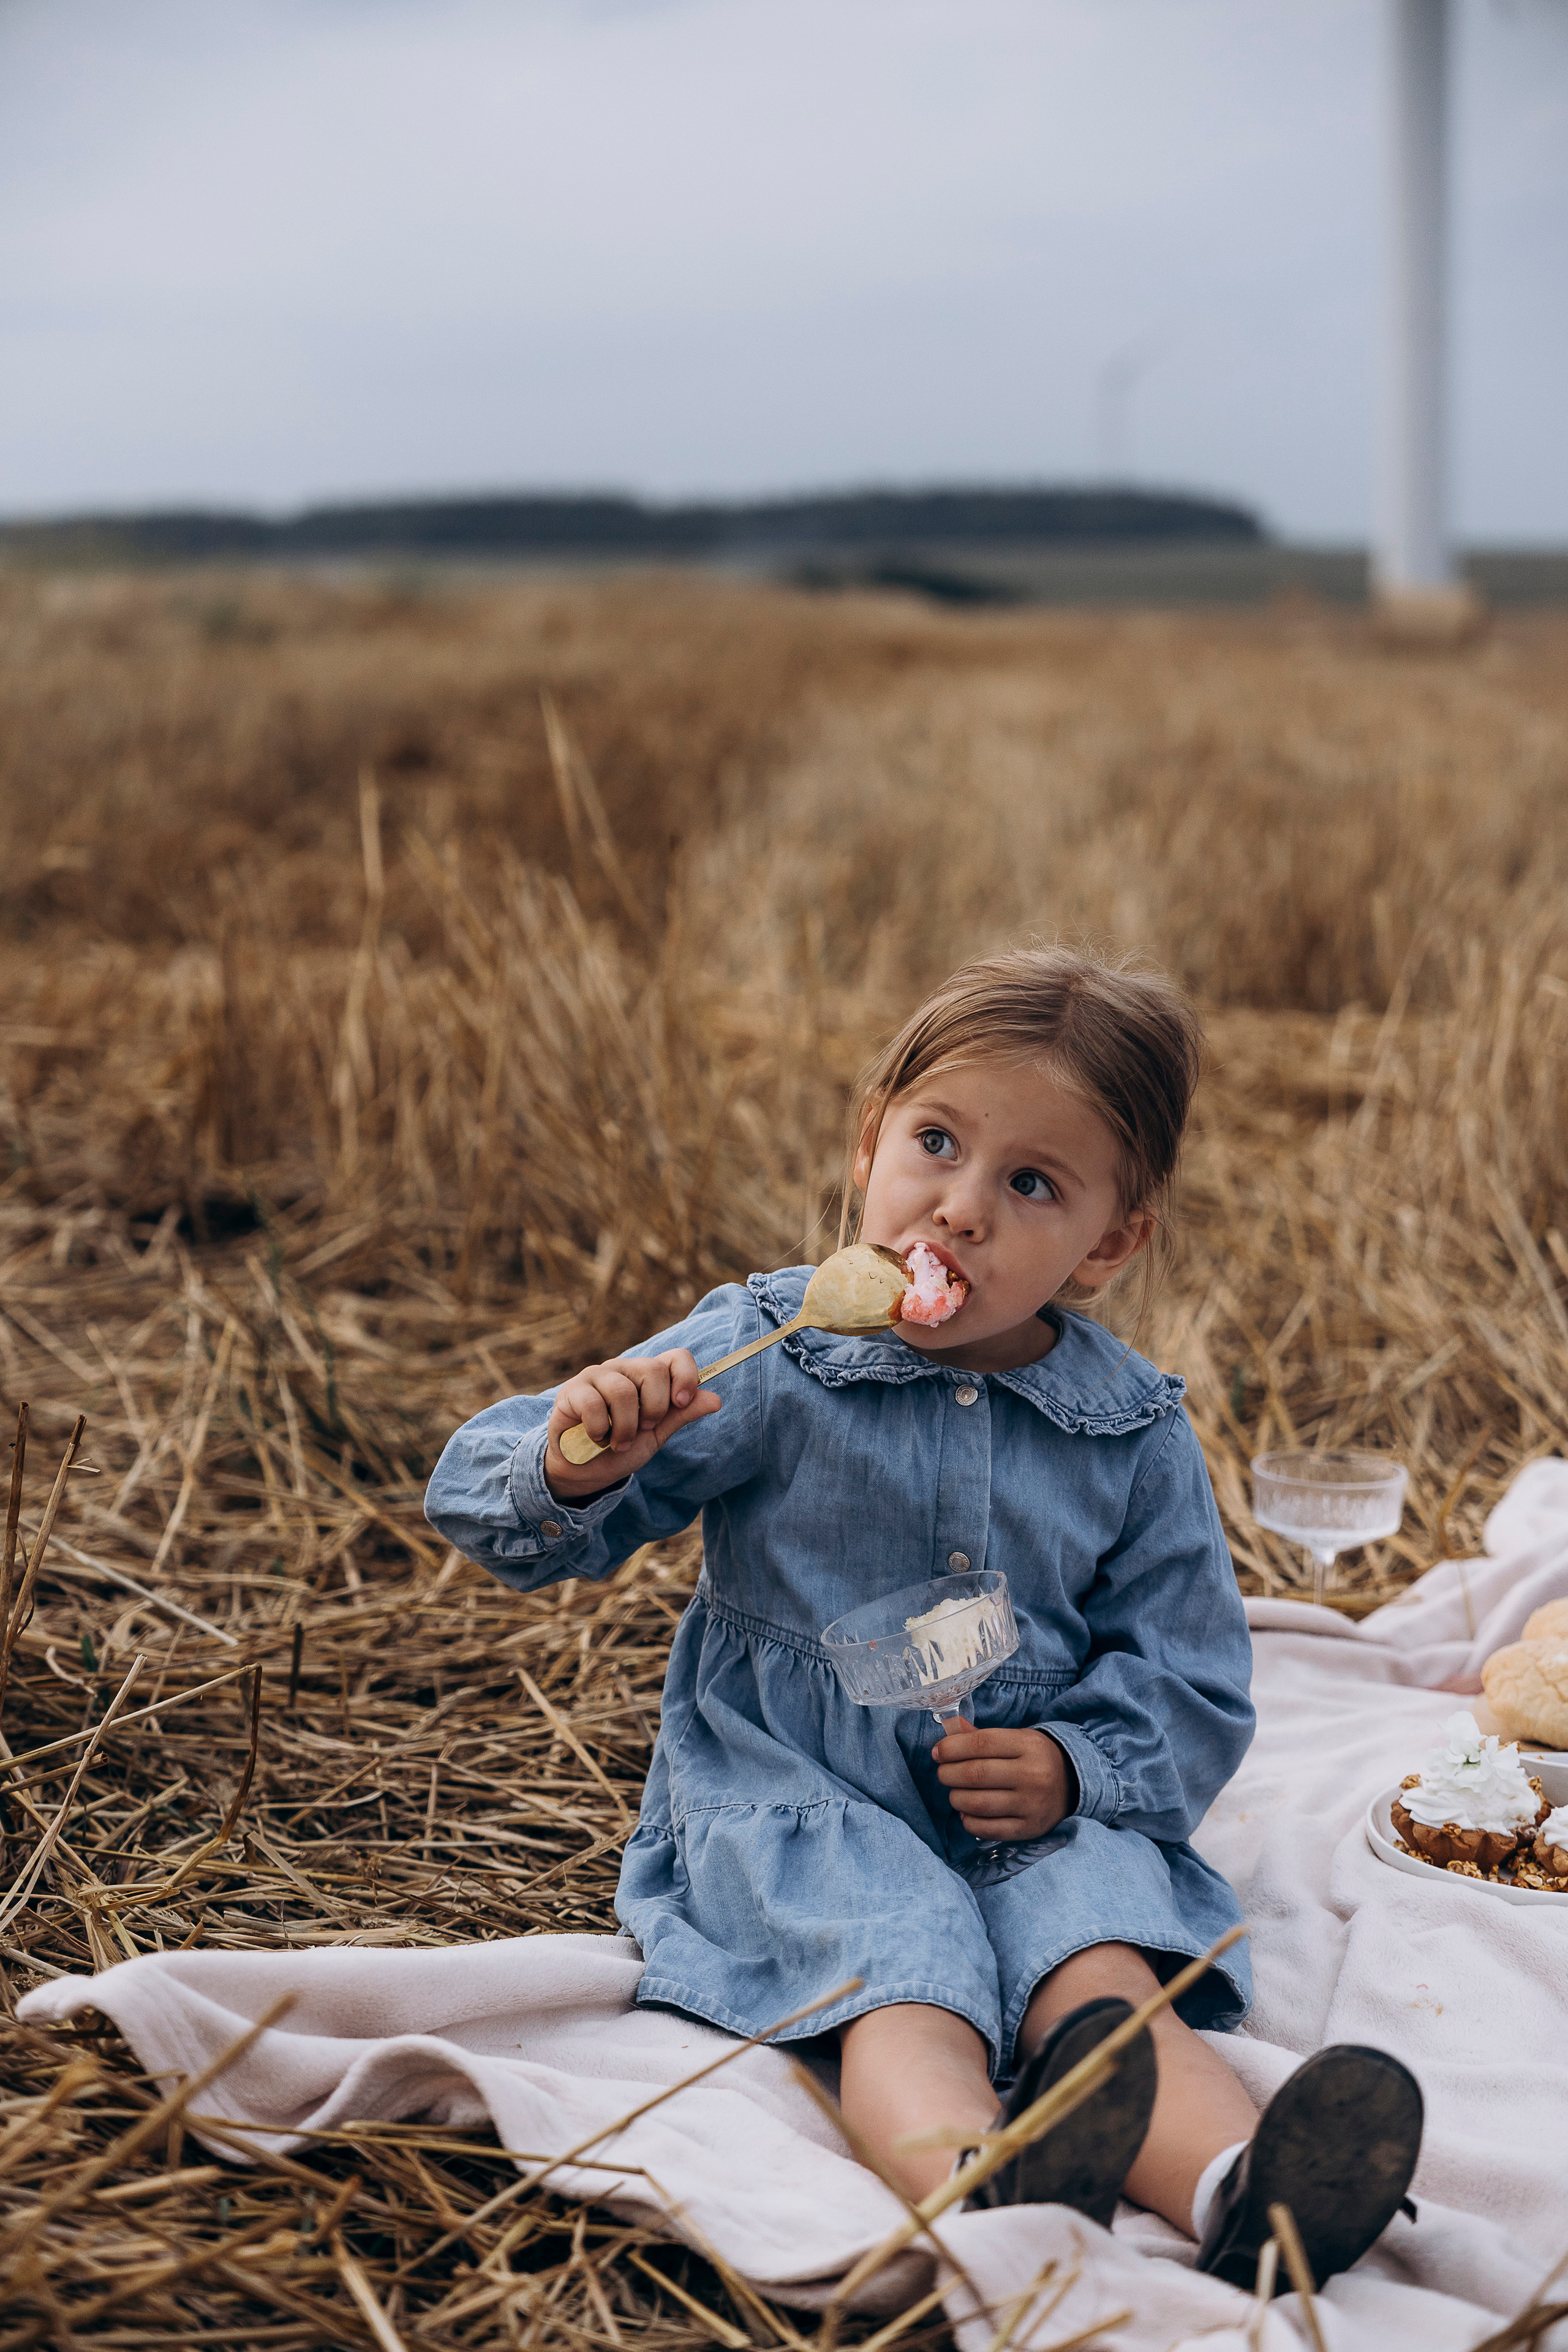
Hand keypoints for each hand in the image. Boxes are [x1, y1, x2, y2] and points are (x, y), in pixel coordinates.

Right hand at [544, 1349, 720, 1500]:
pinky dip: (600, 1430)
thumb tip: (716, 1400)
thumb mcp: (657, 1435)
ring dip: (625, 1427)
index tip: (681, 1404)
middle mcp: (624, 1369)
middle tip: (644, 1429)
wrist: (584, 1470)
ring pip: (623, 1391)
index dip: (686, 1377)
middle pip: (653, 1370)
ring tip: (618, 1443)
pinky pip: (594, 1404)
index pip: (676, 1357)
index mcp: (648, 1376)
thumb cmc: (621, 1448)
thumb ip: (682, 1415)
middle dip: (654, 1409)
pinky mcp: (572, 1390)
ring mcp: (597, 1376)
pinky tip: (597, 1438)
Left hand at [933, 1725, 1076, 1841]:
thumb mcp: (1016, 1738)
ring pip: (979, 1803)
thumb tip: (947, 1738)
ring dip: (956, 1798)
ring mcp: (1032, 1804)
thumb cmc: (1034, 1758)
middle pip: (976, 1774)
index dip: (952, 1748)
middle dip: (949, 1774)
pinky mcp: (1030, 1829)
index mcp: (1028, 1745)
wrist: (1073, 1783)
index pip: (981, 1744)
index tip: (937, 1753)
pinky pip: (989, 1829)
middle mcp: (1032, 1775)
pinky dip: (969, 1821)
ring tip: (954, 1794)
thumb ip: (981, 1738)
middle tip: (943, 1773)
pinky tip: (966, 1813)